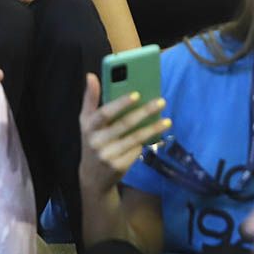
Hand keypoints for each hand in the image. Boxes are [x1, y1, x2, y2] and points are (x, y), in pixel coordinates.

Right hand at [78, 73, 170, 199]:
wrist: (92, 177)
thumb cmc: (93, 140)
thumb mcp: (86, 121)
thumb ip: (90, 98)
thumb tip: (91, 76)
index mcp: (88, 126)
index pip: (104, 113)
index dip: (120, 104)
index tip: (137, 94)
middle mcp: (96, 141)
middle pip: (124, 124)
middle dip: (145, 112)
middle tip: (161, 101)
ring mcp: (107, 155)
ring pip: (135, 138)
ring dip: (153, 128)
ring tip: (167, 120)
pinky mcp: (119, 166)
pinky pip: (137, 149)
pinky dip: (147, 140)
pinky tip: (157, 133)